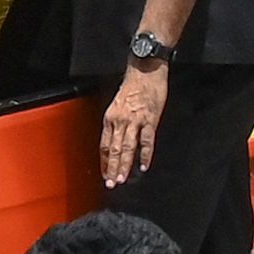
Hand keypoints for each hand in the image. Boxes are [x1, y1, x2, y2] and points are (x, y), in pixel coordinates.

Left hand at [99, 62, 165, 187]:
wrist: (145, 69)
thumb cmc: (133, 86)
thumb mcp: (118, 104)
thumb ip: (117, 123)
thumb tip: (117, 140)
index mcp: (110, 118)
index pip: (104, 145)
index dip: (104, 162)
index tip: (105, 174)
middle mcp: (119, 120)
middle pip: (113, 149)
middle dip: (112, 168)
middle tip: (111, 183)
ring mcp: (135, 121)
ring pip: (127, 148)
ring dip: (124, 165)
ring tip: (122, 179)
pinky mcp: (149, 119)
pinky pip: (146, 141)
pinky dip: (145, 155)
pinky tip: (143, 166)